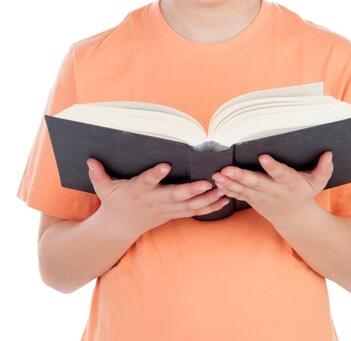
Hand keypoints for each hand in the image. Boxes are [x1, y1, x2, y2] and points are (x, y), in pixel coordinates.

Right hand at [87, 159, 228, 238]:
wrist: (119, 228)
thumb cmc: (113, 203)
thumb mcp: (103, 189)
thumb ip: (98, 174)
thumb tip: (89, 159)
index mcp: (137, 191)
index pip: (146, 181)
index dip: (155, 174)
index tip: (165, 165)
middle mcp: (154, 202)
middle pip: (174, 196)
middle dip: (191, 190)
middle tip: (207, 182)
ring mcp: (165, 210)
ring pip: (188, 206)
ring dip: (207, 199)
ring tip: (223, 190)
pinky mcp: (173, 214)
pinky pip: (194, 212)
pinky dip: (209, 207)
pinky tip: (224, 199)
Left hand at [212, 152, 333, 226]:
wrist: (295, 218)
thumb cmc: (305, 194)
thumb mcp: (318, 183)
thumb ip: (323, 169)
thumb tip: (329, 153)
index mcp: (290, 184)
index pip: (281, 173)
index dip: (272, 166)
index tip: (263, 157)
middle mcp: (274, 191)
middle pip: (257, 183)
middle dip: (242, 176)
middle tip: (228, 169)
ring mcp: (261, 197)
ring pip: (243, 190)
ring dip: (229, 182)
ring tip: (217, 174)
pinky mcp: (253, 200)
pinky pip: (238, 195)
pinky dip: (227, 189)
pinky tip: (217, 182)